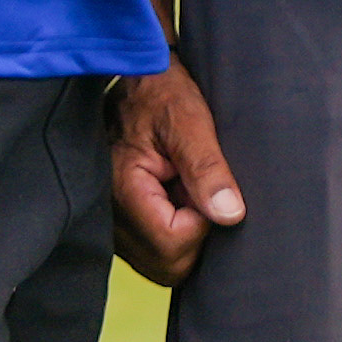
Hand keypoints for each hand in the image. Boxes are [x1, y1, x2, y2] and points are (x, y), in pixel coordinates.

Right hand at [107, 62, 246, 285]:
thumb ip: (207, 168)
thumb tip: (231, 215)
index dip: (203, 221)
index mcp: (123, 191)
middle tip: (198, 187)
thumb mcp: (189, 120)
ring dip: (185, 235)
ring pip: (162, 264)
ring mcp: (112, 224)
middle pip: (168, 265)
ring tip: (186, 188)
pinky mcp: (120, 224)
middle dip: (195, 234)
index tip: (205, 184)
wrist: (135, 77)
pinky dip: (174, 232)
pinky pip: (154, 251)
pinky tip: (177, 196)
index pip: (173, 244)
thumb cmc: (161, 92)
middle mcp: (110, 216)